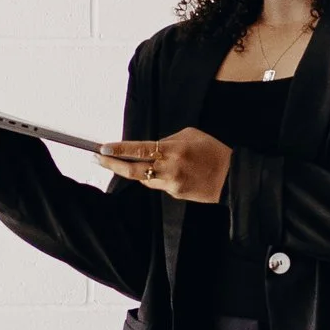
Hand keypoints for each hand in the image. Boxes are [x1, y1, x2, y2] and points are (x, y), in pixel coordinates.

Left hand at [96, 126, 232, 205]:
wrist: (231, 177)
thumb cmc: (212, 151)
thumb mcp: (190, 135)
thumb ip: (167, 140)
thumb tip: (151, 147)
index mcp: (173, 150)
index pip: (140, 149)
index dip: (119, 150)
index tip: (103, 149)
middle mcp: (170, 168)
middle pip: (133, 170)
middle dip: (112, 165)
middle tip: (98, 159)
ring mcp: (172, 184)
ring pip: (144, 179)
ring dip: (135, 171)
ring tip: (128, 162)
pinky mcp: (175, 194)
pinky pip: (159, 184)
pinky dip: (157, 177)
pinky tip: (167, 172)